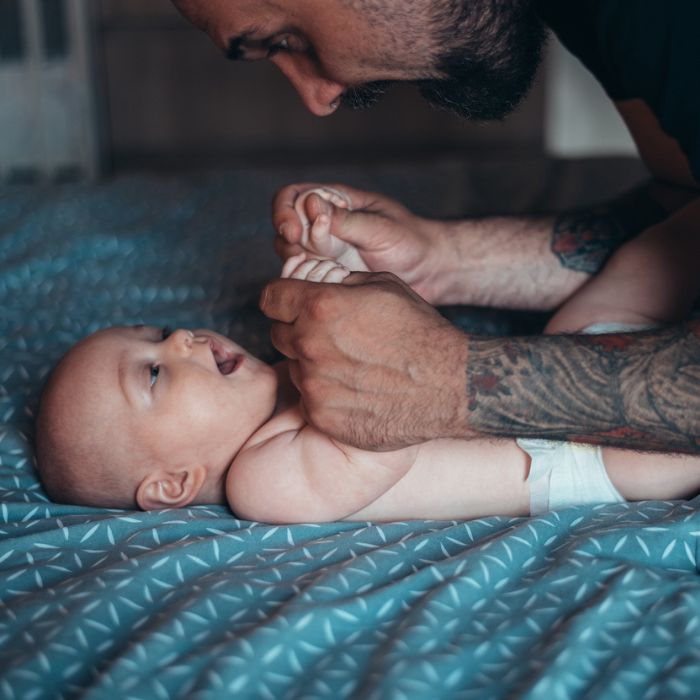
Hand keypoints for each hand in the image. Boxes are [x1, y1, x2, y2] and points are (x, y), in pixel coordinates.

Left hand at [260, 271, 470, 449]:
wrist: (449, 385)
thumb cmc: (421, 331)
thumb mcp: (383, 286)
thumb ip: (338, 283)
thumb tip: (314, 284)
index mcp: (320, 306)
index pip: (270, 297)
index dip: (282, 298)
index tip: (292, 305)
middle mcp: (309, 345)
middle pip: (278, 333)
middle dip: (298, 331)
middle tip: (332, 337)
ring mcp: (313, 385)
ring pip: (295, 368)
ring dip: (313, 365)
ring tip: (353, 366)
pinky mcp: (321, 416)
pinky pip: (309, 400)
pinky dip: (326, 395)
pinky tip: (357, 390)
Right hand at [272, 183, 447, 303]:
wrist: (430, 271)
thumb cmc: (411, 241)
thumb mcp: (380, 229)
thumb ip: (346, 220)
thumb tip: (311, 205)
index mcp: (336, 201)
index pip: (291, 196)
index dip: (284, 212)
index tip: (294, 232)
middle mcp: (324, 224)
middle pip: (285, 226)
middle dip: (290, 241)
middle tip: (305, 255)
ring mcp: (325, 251)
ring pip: (290, 253)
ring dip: (297, 262)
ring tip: (322, 270)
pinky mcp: (329, 274)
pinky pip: (304, 276)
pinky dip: (307, 281)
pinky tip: (325, 285)